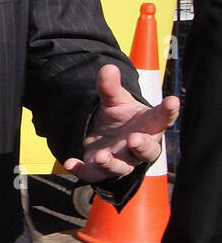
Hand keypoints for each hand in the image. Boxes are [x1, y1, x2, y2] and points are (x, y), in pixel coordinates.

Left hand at [62, 64, 178, 181]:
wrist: (103, 135)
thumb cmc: (119, 118)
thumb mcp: (115, 101)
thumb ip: (110, 88)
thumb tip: (107, 68)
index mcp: (148, 126)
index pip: (162, 119)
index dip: (168, 111)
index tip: (172, 101)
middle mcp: (138, 147)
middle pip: (147, 151)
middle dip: (141, 146)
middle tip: (134, 139)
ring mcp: (121, 160)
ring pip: (121, 167)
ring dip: (112, 163)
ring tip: (101, 156)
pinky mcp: (100, 169)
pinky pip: (92, 173)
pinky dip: (82, 170)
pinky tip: (70, 162)